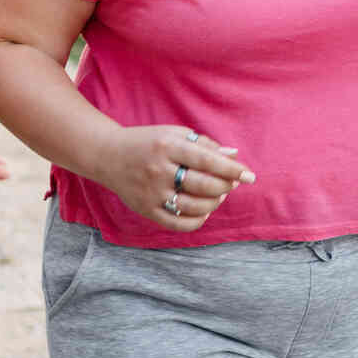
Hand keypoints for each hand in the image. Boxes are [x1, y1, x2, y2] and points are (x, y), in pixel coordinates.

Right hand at [94, 124, 255, 232]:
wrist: (108, 156)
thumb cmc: (148, 142)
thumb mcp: (173, 134)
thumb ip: (203, 144)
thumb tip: (234, 155)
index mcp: (167, 146)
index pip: (207, 160)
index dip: (231, 169)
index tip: (250, 176)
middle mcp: (158, 170)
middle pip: (203, 185)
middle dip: (225, 186)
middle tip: (232, 183)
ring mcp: (151, 192)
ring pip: (194, 206)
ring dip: (215, 203)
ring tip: (220, 195)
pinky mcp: (146, 210)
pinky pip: (178, 223)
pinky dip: (197, 220)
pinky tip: (204, 211)